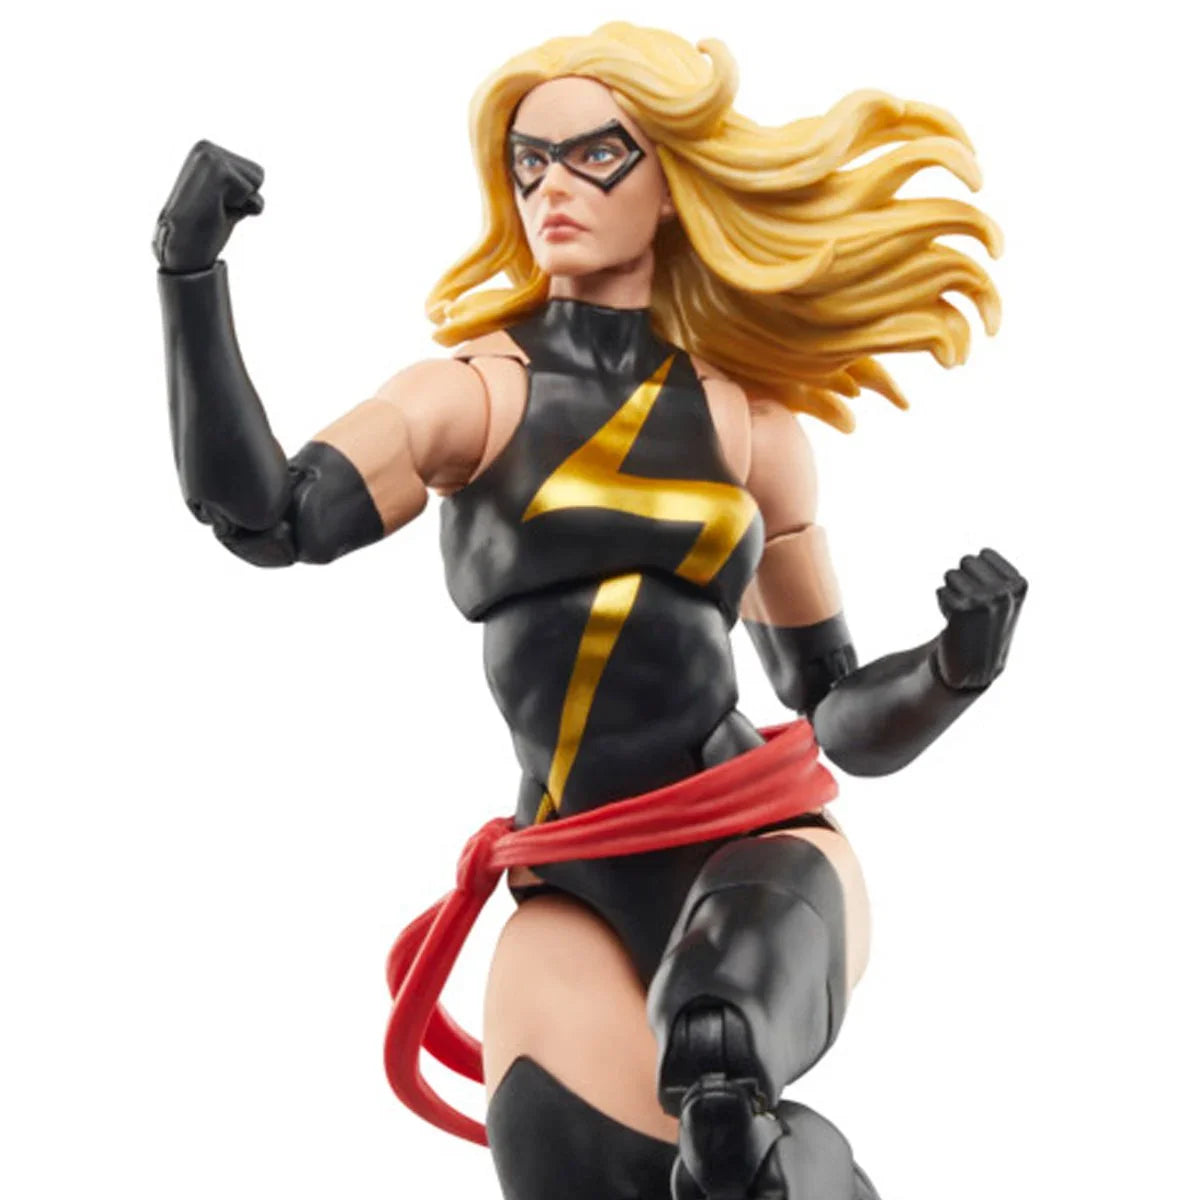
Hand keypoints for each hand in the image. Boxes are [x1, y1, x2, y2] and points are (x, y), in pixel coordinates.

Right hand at [153, 140, 264, 272]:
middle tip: (217, 208)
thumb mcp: (227, 201)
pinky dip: (239, 208)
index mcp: (206, 151)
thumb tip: (255, 199)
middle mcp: (206, 147)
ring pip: (257, 181)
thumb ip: (240, 189)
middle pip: (259, 174)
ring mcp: (210, 156)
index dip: (243, 198)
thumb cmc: (205, 228)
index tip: (218, 205)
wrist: (181, 247)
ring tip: (215, 209)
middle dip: (245, 198)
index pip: (255, 173)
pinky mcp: (217, 169)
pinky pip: (251, 193)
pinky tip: (215, 210)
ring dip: (242, 203)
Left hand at [934, 548, 1026, 690]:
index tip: (985, 595)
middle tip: (971, 606)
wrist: (975, 667)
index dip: (977, 573)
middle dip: (962, 580)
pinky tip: (954, 622)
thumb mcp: (1005, 599)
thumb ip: (999, 574)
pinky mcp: (961, 610)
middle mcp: (1004, 592)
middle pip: (966, 561)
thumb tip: (982, 552)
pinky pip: (940, 591)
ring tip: (963, 614)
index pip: (984, 554)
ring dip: (951, 592)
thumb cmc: (986, 627)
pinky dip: (943, 604)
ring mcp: (983, 600)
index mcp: (1019, 585)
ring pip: (951, 574)